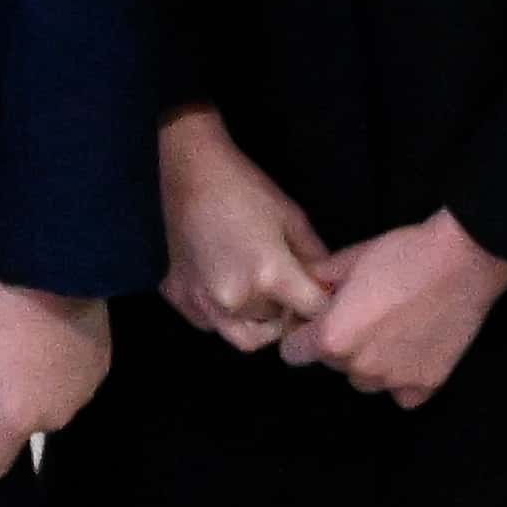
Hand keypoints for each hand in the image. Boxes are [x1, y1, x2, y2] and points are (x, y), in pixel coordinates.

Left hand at [0, 279, 110, 474]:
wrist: (56, 265)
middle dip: (0, 410)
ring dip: (30, 391)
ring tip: (20, 347)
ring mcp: (84, 395)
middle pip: (19, 433)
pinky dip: (55, 373)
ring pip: (46, 409)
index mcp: (17, 419)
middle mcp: (56, 419)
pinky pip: (70, 386)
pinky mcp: (101, 370)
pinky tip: (48, 338)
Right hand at [155, 111, 333, 351]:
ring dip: (257, 323)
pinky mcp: (178, 297)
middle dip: (288, 315)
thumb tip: (328, 287)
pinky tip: (227, 288)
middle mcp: (234, 298)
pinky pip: (210, 324)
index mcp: (269, 275)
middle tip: (291, 295)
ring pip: (242, 335)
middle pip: (276, 327)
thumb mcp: (293, 219)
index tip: (322, 298)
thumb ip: (315, 258)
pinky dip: (223, 316)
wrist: (192, 171)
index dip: (323, 306)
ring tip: (261, 297)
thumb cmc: (247, 190)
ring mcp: (201, 301)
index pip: (312, 312)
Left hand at [284, 211, 506, 410]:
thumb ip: (322, 277)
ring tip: (394, 331)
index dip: (302, 334)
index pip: (293, 353)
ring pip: (368, 380)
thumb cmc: (404, 253)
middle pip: (335, 364)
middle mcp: (359, 366)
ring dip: (373, 363)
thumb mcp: (353, 257)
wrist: (463, 260)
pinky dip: (406, 379)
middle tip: (366, 316)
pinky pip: (404, 394)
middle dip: (343, 344)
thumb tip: (308, 283)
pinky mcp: (427, 383)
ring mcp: (394, 379)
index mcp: (332, 337)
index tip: (317, 321)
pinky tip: (415, 352)